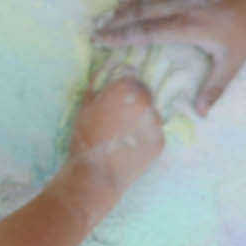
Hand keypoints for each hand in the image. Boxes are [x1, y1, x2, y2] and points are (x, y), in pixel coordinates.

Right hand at [59, 74, 164, 203]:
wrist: (97, 174)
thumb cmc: (85, 139)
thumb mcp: (85, 107)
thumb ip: (96, 85)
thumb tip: (103, 70)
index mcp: (125, 88)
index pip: (132, 77)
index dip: (124, 87)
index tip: (118, 98)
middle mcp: (145, 101)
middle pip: (145, 94)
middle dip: (135, 101)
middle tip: (121, 117)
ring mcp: (156, 121)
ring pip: (151, 114)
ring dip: (142, 119)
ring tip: (125, 135)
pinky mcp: (161, 140)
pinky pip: (155, 132)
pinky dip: (146, 136)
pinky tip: (132, 146)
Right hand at [94, 0, 245, 116]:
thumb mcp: (232, 62)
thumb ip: (214, 87)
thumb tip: (201, 113)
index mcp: (188, 27)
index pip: (148, 32)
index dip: (123, 35)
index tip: (102, 39)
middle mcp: (181, 7)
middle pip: (141, 13)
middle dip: (117, 21)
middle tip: (96, 28)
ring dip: (125, 5)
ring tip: (106, 14)